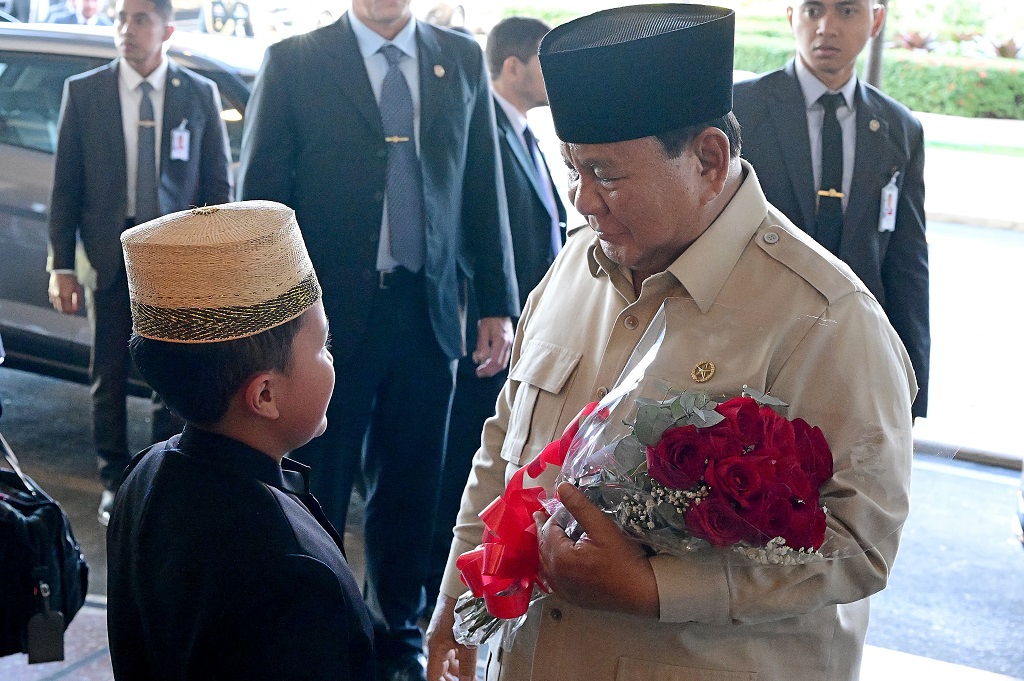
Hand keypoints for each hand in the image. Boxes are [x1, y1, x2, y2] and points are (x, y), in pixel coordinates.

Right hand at [48, 272, 82, 313]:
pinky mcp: (50, 291)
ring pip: (56, 305)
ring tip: (68, 303)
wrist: (62, 270)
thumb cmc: (71, 279)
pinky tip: (62, 298)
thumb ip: (78, 299)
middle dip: (67, 310)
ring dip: (62, 306)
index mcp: (64, 296)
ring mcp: (52, 294)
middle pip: (61, 309)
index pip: (67, 310)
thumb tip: (77, 307)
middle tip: (72, 308)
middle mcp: (57, 296)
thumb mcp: (77, 289)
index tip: (75, 310)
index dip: (71, 311)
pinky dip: (57, 302)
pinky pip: (53, 300)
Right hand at [425, 595, 477, 680]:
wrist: (459, 587)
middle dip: (451, 679)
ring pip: (446, 660)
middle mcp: (435, 643)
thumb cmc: (460, 612)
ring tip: (469, 676)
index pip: (433, 676)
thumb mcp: (467, 643)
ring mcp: (441, 636)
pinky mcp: (448, 629)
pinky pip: (450, 650)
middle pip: (439, 670)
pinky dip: (458, 659)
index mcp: (435, 648)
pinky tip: (468, 662)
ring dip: (456, 671)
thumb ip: (468, 665)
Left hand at [472, 316, 512, 377]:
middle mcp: (508, 344)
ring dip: (493, 369)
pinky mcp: (509, 344)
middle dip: (490, 372)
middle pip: (501, 365)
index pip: (495, 362)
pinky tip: (489, 362)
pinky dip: (497, 363)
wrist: (499, 309)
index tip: (478, 372)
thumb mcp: (482, 330)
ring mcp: (510, 344)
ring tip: (483, 369)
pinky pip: (504, 357)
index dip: (486, 370)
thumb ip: (481, 345)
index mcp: (501, 341)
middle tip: (479, 373)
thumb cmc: (489, 318)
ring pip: (503, 362)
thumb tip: (478, 359)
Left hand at [535, 481, 659, 616]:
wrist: (640, 591)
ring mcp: (562, 589)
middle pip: (543, 547)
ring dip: (545, 547)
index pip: (549, 531)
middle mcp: (556, 576)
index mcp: (560, 558)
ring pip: (545, 563)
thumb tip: (562, 487)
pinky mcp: (570, 597)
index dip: (552, 517)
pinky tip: (555, 559)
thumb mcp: (602, 527)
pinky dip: (550, 564)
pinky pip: (552, 578)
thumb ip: (580, 507)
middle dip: (544, 530)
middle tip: (541, 517)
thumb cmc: (623, 559)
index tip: (556, 506)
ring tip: (547, 534)